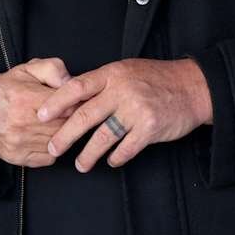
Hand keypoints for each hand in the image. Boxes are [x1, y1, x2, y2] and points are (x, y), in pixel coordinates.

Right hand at [0, 56, 72, 166]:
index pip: (67, 107)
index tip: (77, 102)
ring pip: (58, 144)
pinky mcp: (19, 158)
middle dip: (71, 120)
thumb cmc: (7, 89)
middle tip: (69, 113)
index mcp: (26, 99)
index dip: (76, 104)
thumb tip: (70, 81)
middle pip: (64, 127)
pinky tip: (45, 136)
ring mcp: (20, 144)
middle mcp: (22, 124)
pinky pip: (49, 158)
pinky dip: (52, 149)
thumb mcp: (29, 69)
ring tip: (56, 124)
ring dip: (62, 135)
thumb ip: (53, 69)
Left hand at [37, 58, 212, 171]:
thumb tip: (71, 98)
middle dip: (65, 136)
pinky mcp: (150, 128)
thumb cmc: (158, 79)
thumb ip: (103, 83)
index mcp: (113, 74)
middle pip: (85, 116)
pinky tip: (111, 161)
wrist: (194, 87)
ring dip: (88, 154)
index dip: (56, 101)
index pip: (77, 86)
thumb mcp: (128, 70)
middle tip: (53, 148)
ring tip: (80, 164)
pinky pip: (126, 149)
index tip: (40, 115)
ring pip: (103, 137)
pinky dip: (116, 158)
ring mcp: (137, 110)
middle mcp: (123, 91)